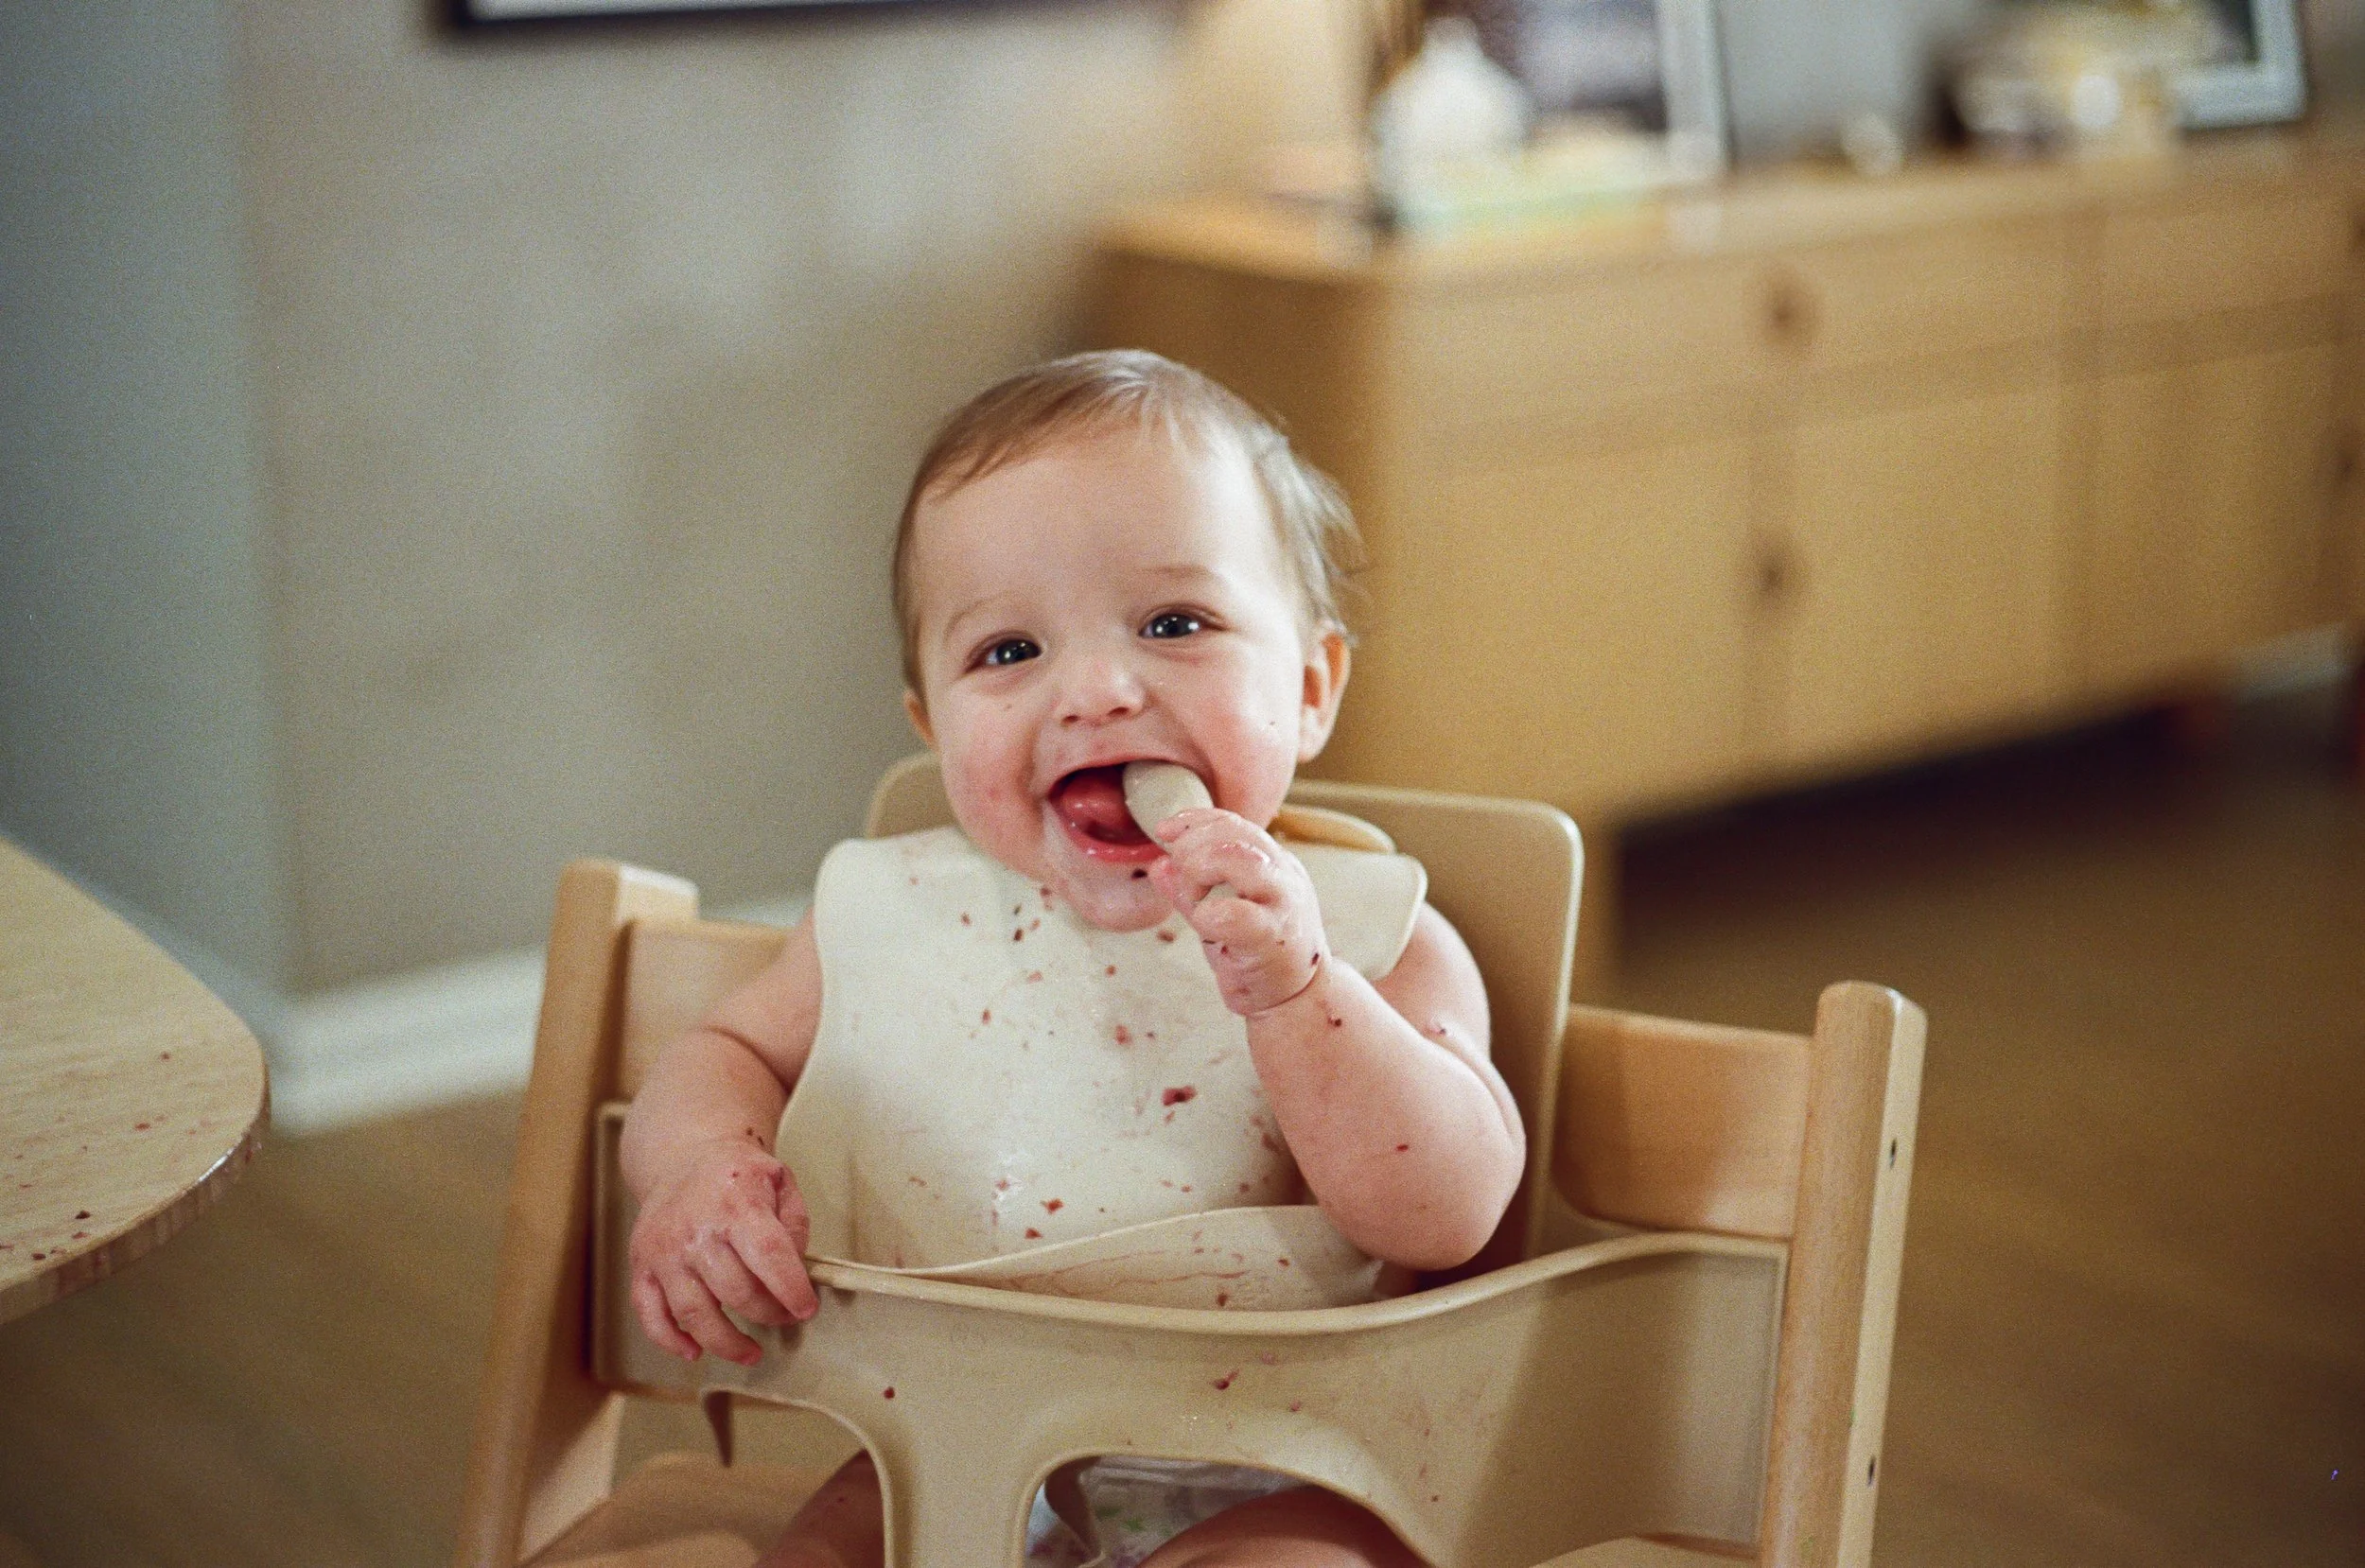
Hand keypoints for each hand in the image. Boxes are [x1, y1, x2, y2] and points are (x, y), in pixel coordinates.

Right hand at [627, 1135, 817, 1365]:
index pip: (769, 1255)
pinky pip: (650, 1314)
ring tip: (752, 1354)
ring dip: (726, 1342)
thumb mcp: (779, 1180)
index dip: (791, 1289)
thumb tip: (796, 1271)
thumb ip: (795, 1223)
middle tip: (784, 1319)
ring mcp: (663, 1251)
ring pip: (693, 1312)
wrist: (683, 1158)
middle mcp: (695, 1230)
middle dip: (768, 1314)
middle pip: (735, 1290)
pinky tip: (695, 1352)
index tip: (807, 1309)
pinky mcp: (641, 1266)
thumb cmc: (737, 1176)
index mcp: (735, 1203)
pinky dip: (670, 1341)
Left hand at [1149, 808, 1328, 1016]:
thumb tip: (1160, 866)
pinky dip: (1207, 913)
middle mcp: (1283, 875)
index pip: (1234, 823)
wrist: (1297, 1000)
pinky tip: (1205, 924)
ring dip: (1202, 871)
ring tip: (1195, 898)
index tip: (1164, 830)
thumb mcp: (1220, 915)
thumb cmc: (1258, 956)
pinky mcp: (1273, 937)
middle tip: (1184, 878)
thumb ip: (1191, 890)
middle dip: (1194, 847)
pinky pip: (1235, 913)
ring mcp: (1282, 904)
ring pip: (1242, 859)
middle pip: (1236, 834)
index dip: (1195, 821)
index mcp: (1273, 862)